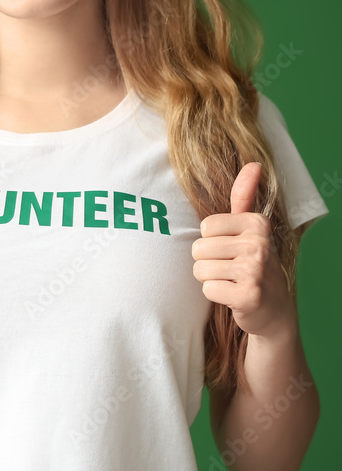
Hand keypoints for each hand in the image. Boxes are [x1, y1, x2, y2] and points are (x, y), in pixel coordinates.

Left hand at [191, 162, 294, 339]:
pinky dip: (215, 295)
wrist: (272, 307)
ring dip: (211, 279)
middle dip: (208, 262)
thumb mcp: (250, 228)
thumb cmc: (252, 262)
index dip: (211, 242)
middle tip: (230, 269)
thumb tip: (253, 163)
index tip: (231, 250)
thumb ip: (244, 197)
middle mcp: (259, 244)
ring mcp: (255, 271)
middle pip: (198, 249)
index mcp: (257, 224)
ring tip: (230, 281)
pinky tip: (233, 296)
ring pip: (200, 270)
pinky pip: (207, 290)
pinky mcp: (249, 296)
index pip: (204, 228)